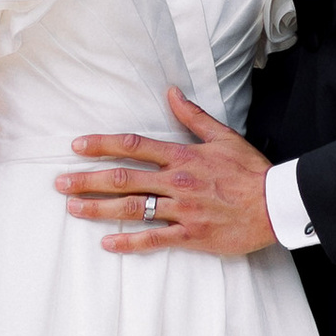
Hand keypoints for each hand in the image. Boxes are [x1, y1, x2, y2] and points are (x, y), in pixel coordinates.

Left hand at [57, 90, 277, 256]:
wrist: (275, 205)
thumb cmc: (250, 170)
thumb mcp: (223, 136)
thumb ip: (192, 116)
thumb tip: (171, 92)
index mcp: (182, 156)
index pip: (133, 146)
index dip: (102, 145)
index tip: (77, 146)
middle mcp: (177, 181)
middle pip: (123, 179)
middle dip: (88, 180)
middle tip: (60, 183)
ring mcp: (182, 209)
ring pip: (132, 208)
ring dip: (98, 208)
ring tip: (73, 208)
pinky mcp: (191, 235)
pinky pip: (154, 239)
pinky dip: (129, 241)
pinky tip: (107, 243)